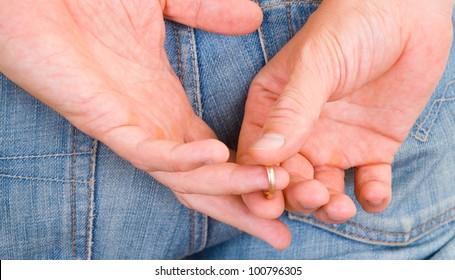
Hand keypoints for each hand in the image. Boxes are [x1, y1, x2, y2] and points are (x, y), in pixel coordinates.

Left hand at [0, 0, 290, 248]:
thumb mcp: (165, 3)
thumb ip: (207, 12)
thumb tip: (252, 18)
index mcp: (166, 105)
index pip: (215, 153)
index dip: (249, 171)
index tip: (287, 183)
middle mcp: (154, 124)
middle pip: (204, 181)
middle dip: (242, 206)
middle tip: (282, 231)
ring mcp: (130, 126)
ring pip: (183, 177)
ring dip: (226, 187)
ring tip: (267, 187)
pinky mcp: (104, 121)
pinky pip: (149, 153)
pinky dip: (185, 160)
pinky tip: (218, 156)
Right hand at [238, 0, 452, 222]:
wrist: (406, 12)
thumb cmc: (350, 26)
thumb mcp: (315, 65)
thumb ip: (290, 111)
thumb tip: (262, 157)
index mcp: (271, 110)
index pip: (255, 157)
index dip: (259, 182)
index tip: (270, 199)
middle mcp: (300, 133)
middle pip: (288, 180)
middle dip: (298, 197)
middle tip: (313, 196)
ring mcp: (336, 142)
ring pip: (325, 190)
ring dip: (330, 206)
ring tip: (341, 206)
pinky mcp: (372, 148)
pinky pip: (369, 183)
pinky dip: (370, 197)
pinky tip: (371, 195)